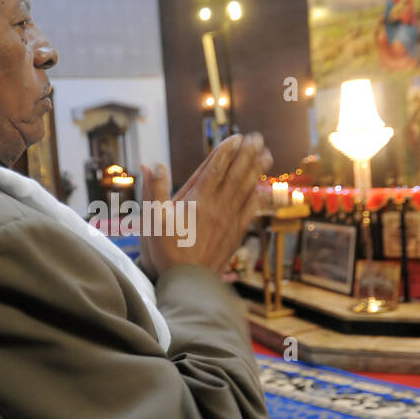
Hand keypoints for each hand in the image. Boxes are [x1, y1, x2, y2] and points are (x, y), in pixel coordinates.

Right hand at [138, 133, 272, 280]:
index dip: (226, 152)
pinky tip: (262, 189)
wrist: (187, 281)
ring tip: (267, 155)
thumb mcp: (152, 219)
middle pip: (236, 175)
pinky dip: (257, 197)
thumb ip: (154, 190)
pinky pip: (250, 211)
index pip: (215, 169)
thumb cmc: (166, 250)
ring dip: (257, 171)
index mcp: (198, 201)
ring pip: (247, 190)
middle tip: (258, 138)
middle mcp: (217, 207)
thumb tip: (153, 165)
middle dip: (247, 155)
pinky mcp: (235, 234)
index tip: (237, 137)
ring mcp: (229, 221)